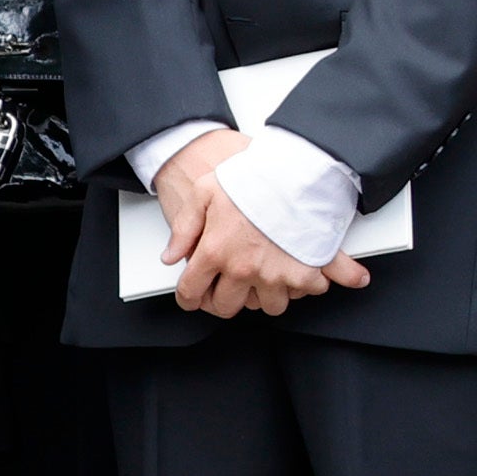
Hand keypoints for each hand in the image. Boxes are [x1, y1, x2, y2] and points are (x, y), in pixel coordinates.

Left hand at [155, 130, 373, 318]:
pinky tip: (300, 269)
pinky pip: (305, 293)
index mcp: (216, 251)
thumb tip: (171, 256)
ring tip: (267, 278)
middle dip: (225, 301)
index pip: (192, 291)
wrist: (296, 169)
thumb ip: (184, 227)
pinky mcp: (304, 273)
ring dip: (266, 295)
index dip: (189, 299)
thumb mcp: (205, 191)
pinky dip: (305, 285)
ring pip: (268, 307)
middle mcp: (243, 269)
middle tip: (229, 288)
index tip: (194, 298)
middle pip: (227, 307)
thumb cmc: (254, 176)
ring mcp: (275, 274)